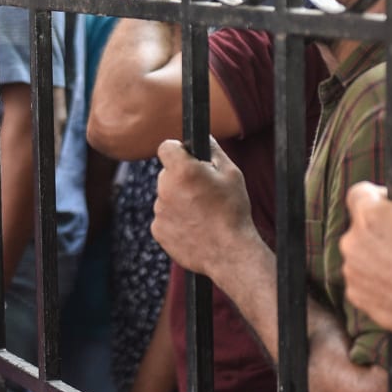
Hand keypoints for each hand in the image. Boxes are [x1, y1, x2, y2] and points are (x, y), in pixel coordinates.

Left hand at [151, 135, 257, 277]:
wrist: (230, 253)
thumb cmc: (233, 211)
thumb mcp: (232, 174)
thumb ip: (214, 151)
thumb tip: (205, 138)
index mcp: (182, 170)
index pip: (166, 147)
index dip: (177, 151)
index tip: (186, 158)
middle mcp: (165, 188)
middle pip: (167, 174)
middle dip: (180, 179)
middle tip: (202, 192)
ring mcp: (159, 211)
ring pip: (166, 197)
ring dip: (178, 201)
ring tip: (202, 214)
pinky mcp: (157, 230)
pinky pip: (164, 218)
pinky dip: (175, 221)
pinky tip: (194, 227)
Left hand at [340, 143, 391, 337]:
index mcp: (368, 215)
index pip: (360, 192)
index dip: (381, 197)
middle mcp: (351, 241)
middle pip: (360, 223)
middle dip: (380, 227)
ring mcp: (351, 270)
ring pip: (360, 251)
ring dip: (377, 252)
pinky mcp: (356, 295)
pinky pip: (362, 278)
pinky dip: (376, 278)